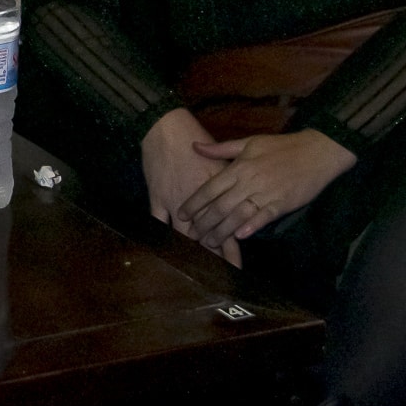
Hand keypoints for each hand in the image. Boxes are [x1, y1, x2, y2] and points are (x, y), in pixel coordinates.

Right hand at [140, 108, 237, 262]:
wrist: (166, 129)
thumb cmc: (196, 139)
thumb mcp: (222, 157)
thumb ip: (235, 179)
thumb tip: (247, 195)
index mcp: (219, 192)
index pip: (228, 227)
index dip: (232, 250)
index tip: (237, 268)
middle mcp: (199, 202)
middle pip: (207, 236)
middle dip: (213, 258)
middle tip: (218, 276)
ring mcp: (176, 201)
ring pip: (183, 234)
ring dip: (189, 251)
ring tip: (194, 270)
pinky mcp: (158, 197)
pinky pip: (158, 222)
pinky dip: (161, 235)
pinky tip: (163, 249)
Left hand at [178, 129, 358, 253]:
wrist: (316, 152)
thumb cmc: (281, 147)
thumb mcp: (249, 143)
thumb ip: (221, 149)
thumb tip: (194, 146)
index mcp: (239, 167)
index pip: (210, 188)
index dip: (194, 203)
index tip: (181, 214)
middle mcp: (249, 182)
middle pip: (220, 206)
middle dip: (203, 222)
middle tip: (191, 235)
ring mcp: (266, 194)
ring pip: (238, 215)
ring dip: (222, 230)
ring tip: (209, 242)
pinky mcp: (282, 204)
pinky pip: (263, 218)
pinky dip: (251, 227)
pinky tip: (239, 236)